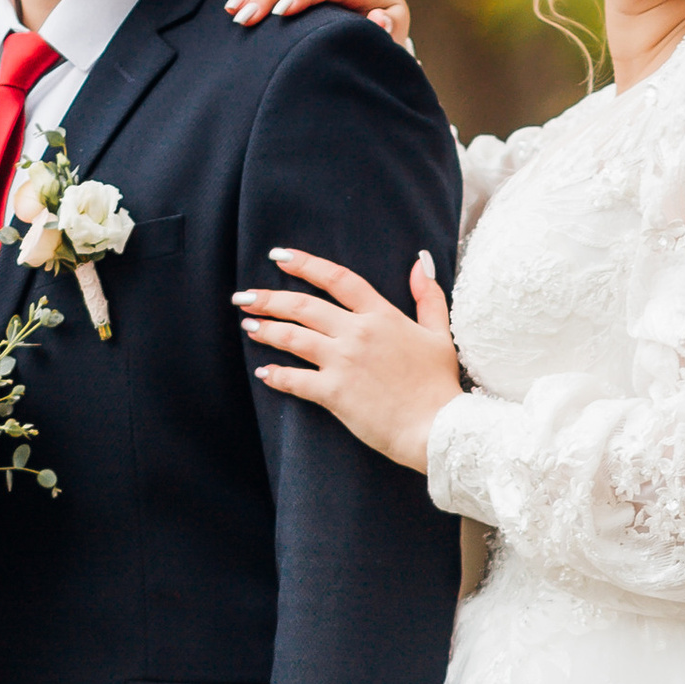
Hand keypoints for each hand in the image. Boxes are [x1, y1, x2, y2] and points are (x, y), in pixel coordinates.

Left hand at [237, 248, 460, 470]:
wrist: (438, 427)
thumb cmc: (439, 384)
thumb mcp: (439, 333)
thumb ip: (428, 296)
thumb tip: (419, 263)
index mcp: (382, 315)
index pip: (337, 279)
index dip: (305, 264)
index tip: (280, 256)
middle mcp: (357, 333)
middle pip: (303, 306)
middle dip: (269, 298)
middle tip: (245, 297)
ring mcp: (343, 362)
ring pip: (293, 338)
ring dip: (266, 330)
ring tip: (249, 326)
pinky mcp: (333, 392)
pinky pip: (295, 380)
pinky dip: (276, 375)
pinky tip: (264, 372)